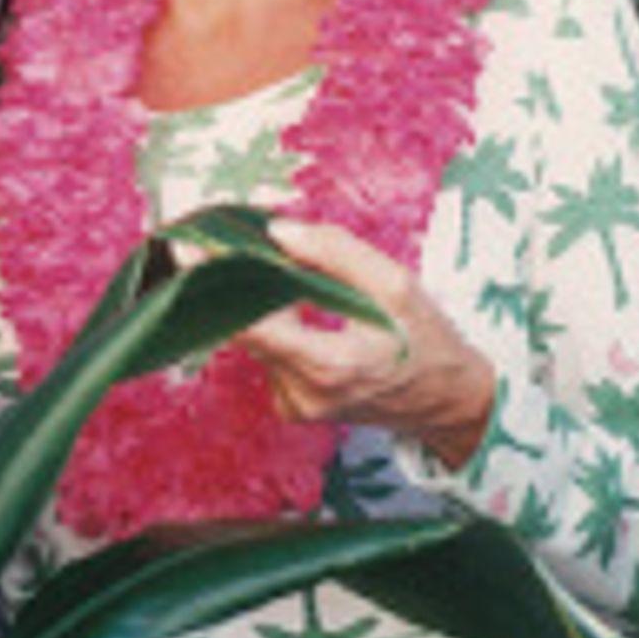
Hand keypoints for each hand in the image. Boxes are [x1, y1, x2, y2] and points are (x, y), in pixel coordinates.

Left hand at [234, 220, 499, 468]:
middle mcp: (303, 393)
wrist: (445, 398)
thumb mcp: (395, 284)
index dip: (218, 285)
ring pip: (257, 341)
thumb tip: (278, 231)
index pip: (251, 325)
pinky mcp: (292, 406)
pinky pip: (269, 356)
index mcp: (330, 364)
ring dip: (268, 306)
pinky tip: (309, 318)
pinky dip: (280, 329)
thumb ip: (336, 252)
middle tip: (257, 249)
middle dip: (250, 284)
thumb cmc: (425, 338)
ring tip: (302, 286)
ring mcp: (295, 405)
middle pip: (247, 328)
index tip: (193, 250)